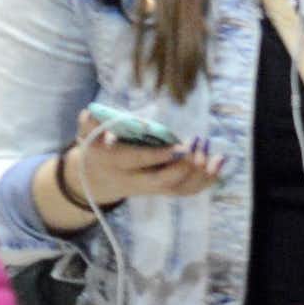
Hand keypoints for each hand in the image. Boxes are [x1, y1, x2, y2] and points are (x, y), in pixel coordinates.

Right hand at [71, 110, 223, 206]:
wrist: (98, 180)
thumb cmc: (97, 150)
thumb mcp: (86, 136)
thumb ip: (89, 125)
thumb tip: (91, 113)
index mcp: (115, 164)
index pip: (137, 161)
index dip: (157, 155)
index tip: (177, 146)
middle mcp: (134, 180)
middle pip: (162, 181)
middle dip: (182, 168)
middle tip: (195, 148)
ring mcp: (151, 188)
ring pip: (179, 189)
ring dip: (199, 175)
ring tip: (215, 156)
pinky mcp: (163, 191)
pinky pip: (187, 191)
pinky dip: (205, 181)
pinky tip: (217, 164)